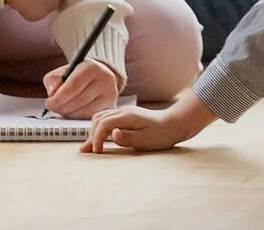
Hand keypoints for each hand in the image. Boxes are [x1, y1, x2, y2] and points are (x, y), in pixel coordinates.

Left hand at [41, 57, 121, 119]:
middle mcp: (105, 80)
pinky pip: (89, 117)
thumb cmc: (78, 75)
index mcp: (92, 67)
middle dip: (61, 107)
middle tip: (53, 107)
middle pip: (77, 100)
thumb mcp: (64, 71)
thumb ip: (53, 79)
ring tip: (62, 108)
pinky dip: (77, 117)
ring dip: (68, 113)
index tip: (48, 103)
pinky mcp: (111, 107)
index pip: (73, 86)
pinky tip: (73, 111)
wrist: (99, 76)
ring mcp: (110, 95)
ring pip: (83, 111)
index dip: (58, 98)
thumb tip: (52, 93)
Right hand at [83, 96, 217, 154]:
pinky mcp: (124, 117)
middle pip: (99, 119)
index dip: (97, 138)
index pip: (104, 124)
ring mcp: (123, 112)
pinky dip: (99, 129)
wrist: (173, 124)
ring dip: (93, 131)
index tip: (97, 152)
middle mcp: (123, 111)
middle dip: (92, 135)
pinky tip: (97, 139)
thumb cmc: (161, 134)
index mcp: (128, 116)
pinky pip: (106, 119)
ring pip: (100, 118)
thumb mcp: (146, 139)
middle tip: (89, 152)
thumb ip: (128, 137)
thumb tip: (113, 133)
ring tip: (89, 147)